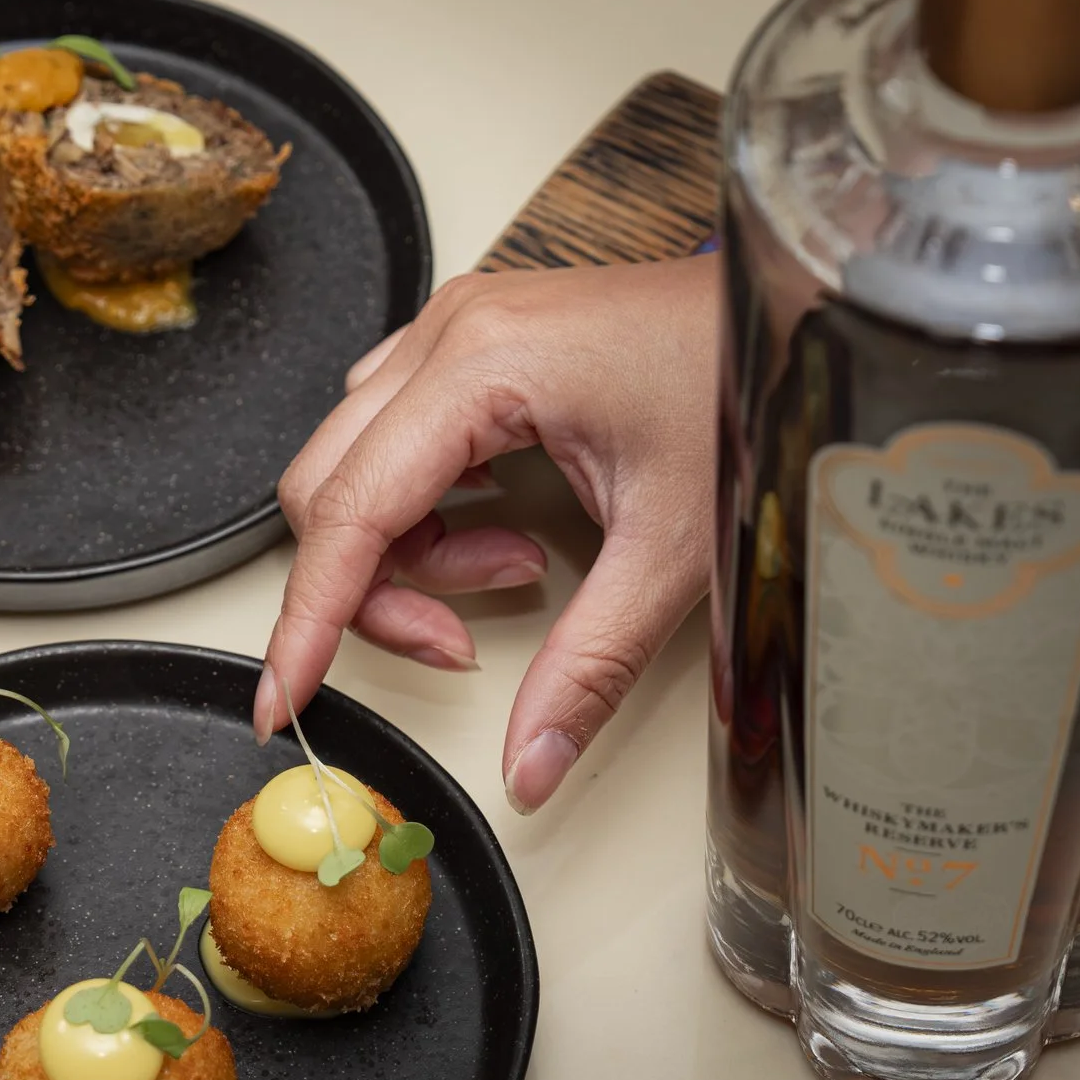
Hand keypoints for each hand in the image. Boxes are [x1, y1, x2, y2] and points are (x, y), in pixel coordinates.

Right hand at [258, 257, 717, 812]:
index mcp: (481, 363)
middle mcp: (446, 335)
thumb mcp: (672, 550)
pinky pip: (393, 445)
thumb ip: (588, 667)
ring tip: (517, 570)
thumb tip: (528, 763)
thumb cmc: (743, 387)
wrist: (796, 316)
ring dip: (410, 551)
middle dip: (373, 591)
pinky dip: (428, 510)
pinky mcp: (467, 348)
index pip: (347, 511)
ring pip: (353, 472)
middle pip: (327, 491)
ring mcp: (451, 334)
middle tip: (459, 642)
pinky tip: (507, 524)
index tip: (283, 697)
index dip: (307, 619)